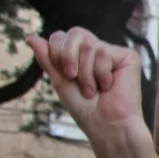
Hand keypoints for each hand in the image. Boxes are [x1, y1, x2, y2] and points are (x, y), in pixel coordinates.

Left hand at [27, 29, 146, 145]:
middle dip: (68, 57)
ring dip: (85, 74)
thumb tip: (30, 37)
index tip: (65, 75)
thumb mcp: (59, 81)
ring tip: (93, 90)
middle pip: (75, 33)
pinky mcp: (128, 57)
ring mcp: (113, 52)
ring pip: (89, 47)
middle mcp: (98, 49)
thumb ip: (48, 59)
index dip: (57, 51)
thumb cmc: (84, 108)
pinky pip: (104, 53)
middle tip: (73, 77)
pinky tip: (109, 86)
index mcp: (81, 55)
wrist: (105, 125)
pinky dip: (101, 74)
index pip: (62, 36)